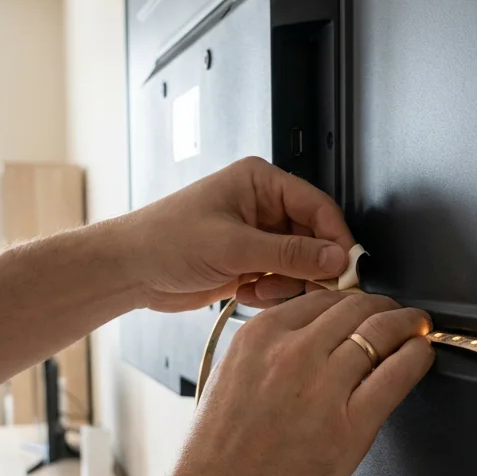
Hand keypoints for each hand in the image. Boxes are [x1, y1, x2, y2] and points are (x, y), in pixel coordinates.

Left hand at [120, 157, 355, 312]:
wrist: (129, 270)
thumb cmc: (165, 240)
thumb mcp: (233, 246)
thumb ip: (290, 254)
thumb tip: (336, 258)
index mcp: (261, 182)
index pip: (318, 207)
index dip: (336, 238)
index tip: (347, 268)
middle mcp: (262, 206)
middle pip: (313, 238)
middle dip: (309, 267)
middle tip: (309, 289)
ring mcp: (257, 236)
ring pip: (300, 264)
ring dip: (286, 283)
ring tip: (259, 289)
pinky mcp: (249, 262)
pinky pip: (281, 280)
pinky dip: (270, 292)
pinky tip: (245, 292)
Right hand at [171, 291, 434, 475]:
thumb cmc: (220, 452)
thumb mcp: (233, 375)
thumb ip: (272, 348)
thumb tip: (317, 333)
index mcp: (260, 336)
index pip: (323, 297)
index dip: (352, 300)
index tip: (363, 308)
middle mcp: (292, 353)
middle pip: (356, 307)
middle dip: (384, 306)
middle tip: (398, 315)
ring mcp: (323, 388)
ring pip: (381, 331)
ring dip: (407, 324)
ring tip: (417, 328)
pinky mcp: (351, 425)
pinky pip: (398, 373)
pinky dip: (417, 356)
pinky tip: (421, 355)